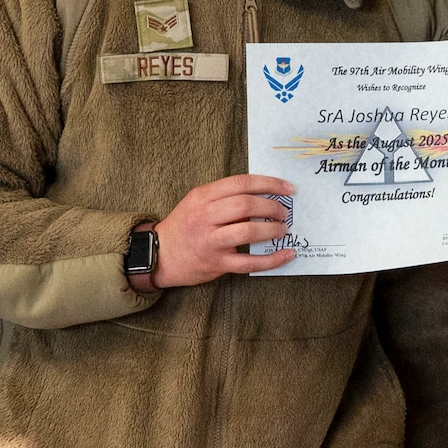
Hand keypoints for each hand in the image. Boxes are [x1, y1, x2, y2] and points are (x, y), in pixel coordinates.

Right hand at [144, 175, 296, 290]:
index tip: (288, 188)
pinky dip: (272, 260)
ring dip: (272, 229)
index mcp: (202, 196)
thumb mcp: (197, 203)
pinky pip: (249, 262)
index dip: (269, 183)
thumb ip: (224, 198)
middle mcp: (205, 216)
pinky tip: (286, 255)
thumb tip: (262, 197)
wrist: (160, 255)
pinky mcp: (216, 263)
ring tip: (282, 229)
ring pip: (248, 231)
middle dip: (272, 206)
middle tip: (283, 212)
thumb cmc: (184, 226)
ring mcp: (210, 241)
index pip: (241, 183)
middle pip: (246, 205)